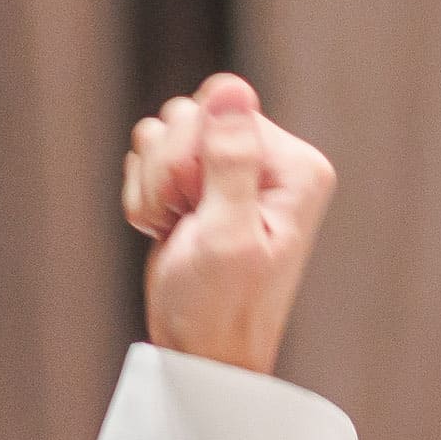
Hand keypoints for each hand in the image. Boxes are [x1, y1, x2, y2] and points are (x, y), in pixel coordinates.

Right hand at [124, 72, 336, 373]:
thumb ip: (231, 158)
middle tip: (183, 222)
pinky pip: (150, 158)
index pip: (222, 107)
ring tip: (176, 230)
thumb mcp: (228, 233)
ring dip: (153, 187)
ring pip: (163, 134)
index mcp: (294, 166)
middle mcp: (268, 161)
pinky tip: (166, 231)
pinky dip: (146, 197)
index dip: (191, 156)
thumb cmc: (221, 309)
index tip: (196, 207)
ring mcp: (231, 171)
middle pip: (188, 115)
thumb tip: (233, 86)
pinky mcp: (199, 185)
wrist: (199, 353)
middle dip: (168, 172)